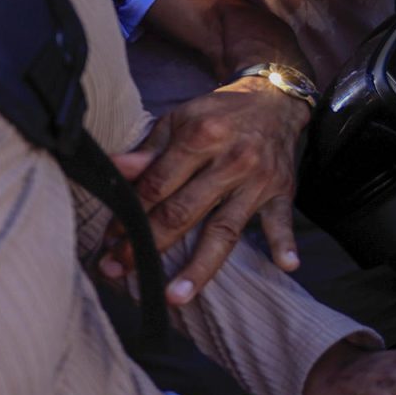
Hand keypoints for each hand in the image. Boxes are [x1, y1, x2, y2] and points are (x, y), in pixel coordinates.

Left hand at [105, 75, 310, 302]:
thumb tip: (114, 168)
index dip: (129, 214)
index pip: (157, 186)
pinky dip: (285, 242)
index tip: (110, 239)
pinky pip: (282, 220)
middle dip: (147, 245)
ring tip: (176, 295)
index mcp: (201, 136)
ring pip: (225, 229)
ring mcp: (258, 179)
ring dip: (200, 264)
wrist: (274, 100)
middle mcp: (231, 159)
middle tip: (120, 270)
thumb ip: (149, 149)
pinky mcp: (282, 190)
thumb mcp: (181, 118)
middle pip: (183, 212)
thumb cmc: (220, 112)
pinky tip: (286, 265)